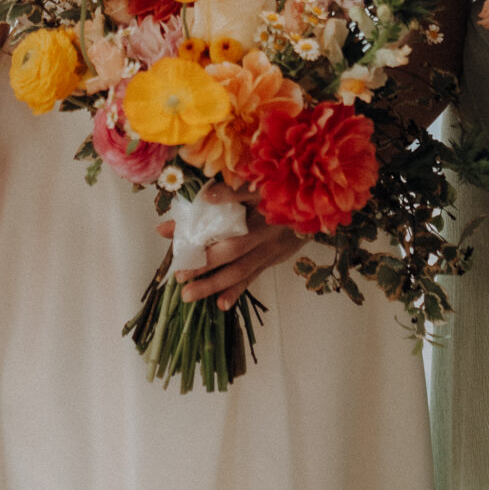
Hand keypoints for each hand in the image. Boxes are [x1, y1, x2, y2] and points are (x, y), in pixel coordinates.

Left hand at [159, 182, 303, 309]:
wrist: (313, 210)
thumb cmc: (279, 194)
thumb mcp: (259, 186)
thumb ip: (232, 190)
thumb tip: (203, 197)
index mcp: (259, 204)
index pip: (232, 205)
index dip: (207, 213)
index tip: (176, 227)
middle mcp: (265, 229)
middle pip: (233, 247)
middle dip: (204, 262)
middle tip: (179, 274)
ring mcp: (270, 248)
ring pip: (241, 269)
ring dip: (214, 283)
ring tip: (188, 294)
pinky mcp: (272, 259)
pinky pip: (252, 277)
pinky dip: (236, 291)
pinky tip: (221, 303)